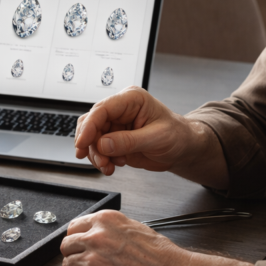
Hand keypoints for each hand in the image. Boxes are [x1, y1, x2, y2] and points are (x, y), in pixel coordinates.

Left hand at [60, 210, 262, 265]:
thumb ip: (110, 228)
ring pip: (66, 264)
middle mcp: (95, 237)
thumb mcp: (135, 227)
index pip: (74, 227)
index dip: (76, 238)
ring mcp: (92, 260)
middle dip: (74, 254)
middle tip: (85, 261)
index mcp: (105, 220)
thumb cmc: (161, 256)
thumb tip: (93, 233)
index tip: (79, 245)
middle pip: (66, 245)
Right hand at [74, 86, 196, 175]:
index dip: (89, 126)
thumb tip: (103, 144)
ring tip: (108, 166)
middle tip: (100, 161)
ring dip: (95, 155)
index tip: (82, 143)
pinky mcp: (113, 139)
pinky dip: (101, 160)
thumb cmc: (177, 135)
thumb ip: (128, 141)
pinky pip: (97, 148)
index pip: (102, 109)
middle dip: (91, 145)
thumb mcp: (156, 138)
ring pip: (91, 138)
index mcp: (131, 99)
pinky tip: (112, 165)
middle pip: (91, 123)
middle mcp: (120, 110)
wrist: (183, 148)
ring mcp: (115, 125)